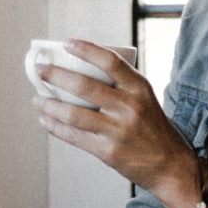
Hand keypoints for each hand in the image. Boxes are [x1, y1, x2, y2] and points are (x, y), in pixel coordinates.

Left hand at [35, 41, 202, 207]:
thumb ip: (120, 86)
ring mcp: (118, 130)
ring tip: (36, 99)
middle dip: (56, 76)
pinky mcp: (108, 151)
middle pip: (84, 86)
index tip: (66, 43)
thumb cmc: (152, 127)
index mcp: (139, 87)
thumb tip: (79, 70)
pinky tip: (45, 120)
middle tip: (40, 70)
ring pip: (74, 113)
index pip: (110, 61)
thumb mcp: (144, 99)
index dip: (86, 49)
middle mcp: (129, 106)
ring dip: (49, 105)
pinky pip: (74, 136)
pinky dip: (55, 127)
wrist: (170, 165)